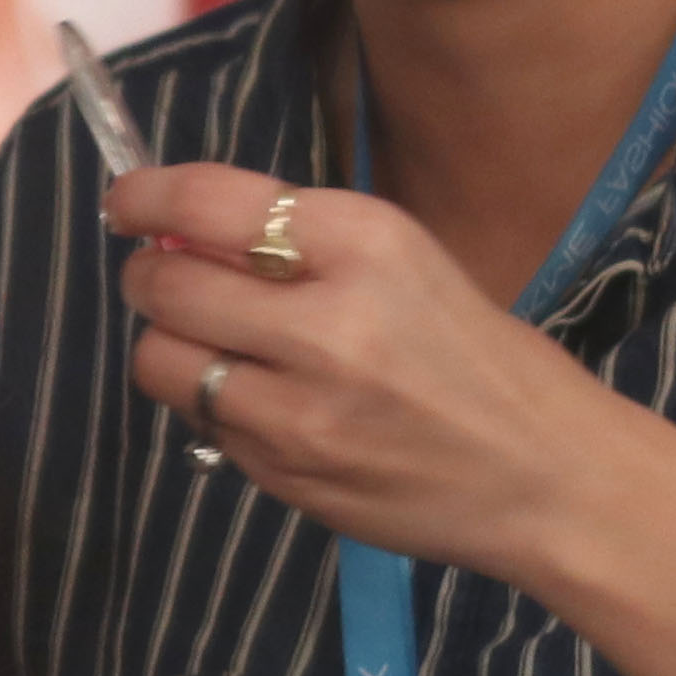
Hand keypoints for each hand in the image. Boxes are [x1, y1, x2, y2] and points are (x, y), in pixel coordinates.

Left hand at [115, 162, 675, 675]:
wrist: (550, 477)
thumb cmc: (479, 358)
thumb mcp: (407, 261)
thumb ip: (300, 240)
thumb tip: (179, 226)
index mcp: (366, 243)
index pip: (206, 203)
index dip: (143, 198)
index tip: (125, 201)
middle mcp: (328, 322)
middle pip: (164, 285)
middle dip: (150, 276)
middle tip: (168, 277)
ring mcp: (302, 410)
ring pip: (163, 363)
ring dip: (171, 347)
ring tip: (219, 347)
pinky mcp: (289, 475)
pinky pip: (206, 427)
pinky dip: (216, 408)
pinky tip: (270, 404)